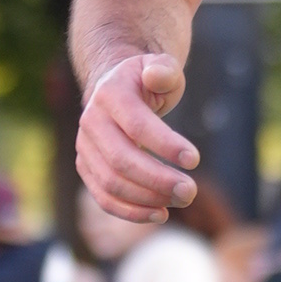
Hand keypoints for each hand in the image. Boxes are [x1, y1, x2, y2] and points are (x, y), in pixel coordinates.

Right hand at [74, 51, 200, 222]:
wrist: (116, 88)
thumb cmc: (146, 81)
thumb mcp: (161, 67)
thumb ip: (164, 70)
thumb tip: (158, 77)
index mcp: (110, 94)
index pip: (136, 125)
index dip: (165, 145)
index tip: (195, 160)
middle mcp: (91, 121)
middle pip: (121, 160)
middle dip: (158, 179)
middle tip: (190, 192)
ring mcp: (85, 147)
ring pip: (110, 183)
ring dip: (147, 198)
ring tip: (181, 200)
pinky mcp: (86, 168)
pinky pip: (103, 197)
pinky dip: (130, 211)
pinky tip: (160, 214)